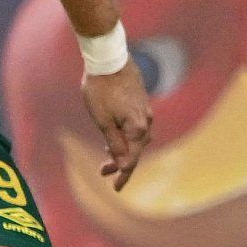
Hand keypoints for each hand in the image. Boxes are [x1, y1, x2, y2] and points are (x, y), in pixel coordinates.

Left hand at [81, 58, 152, 189]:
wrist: (108, 58)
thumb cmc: (101, 89)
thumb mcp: (102, 120)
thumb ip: (114, 143)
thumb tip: (123, 163)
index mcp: (138, 128)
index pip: (132, 159)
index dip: (123, 174)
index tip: (115, 187)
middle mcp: (146, 121)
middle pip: (136, 150)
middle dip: (121, 163)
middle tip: (103, 173)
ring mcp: (145, 111)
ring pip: (137, 138)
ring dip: (123, 149)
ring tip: (107, 158)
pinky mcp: (140, 102)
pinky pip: (136, 126)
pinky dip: (126, 136)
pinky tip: (114, 136)